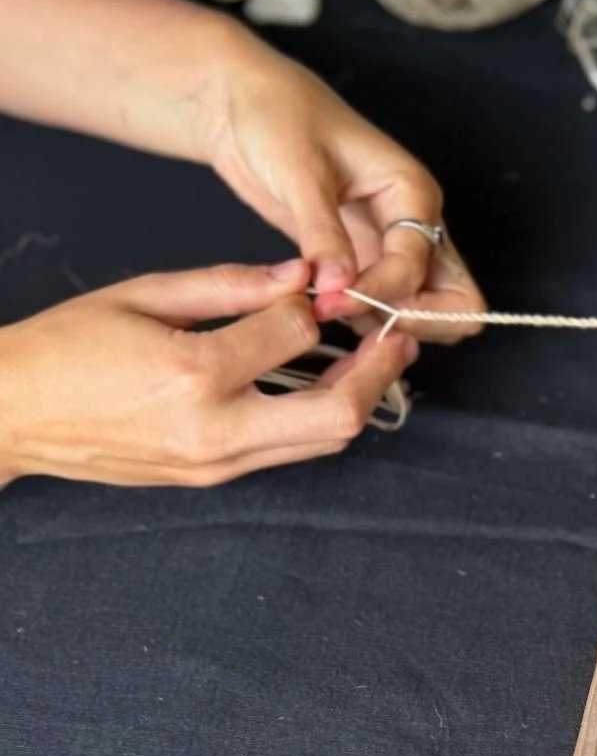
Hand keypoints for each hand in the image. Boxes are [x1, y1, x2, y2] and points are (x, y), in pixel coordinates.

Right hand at [0, 262, 415, 487]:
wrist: (12, 416)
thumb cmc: (66, 348)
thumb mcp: (144, 295)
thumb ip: (228, 285)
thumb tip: (298, 275)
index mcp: (194, 374)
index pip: (294, 335)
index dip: (316, 304)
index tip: (322, 284)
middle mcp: (215, 430)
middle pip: (338, 415)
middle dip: (380, 373)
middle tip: (399, 337)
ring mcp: (216, 465)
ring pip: (321, 443)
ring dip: (357, 400)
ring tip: (375, 359)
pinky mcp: (211, 480)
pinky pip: (286, 452)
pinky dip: (315, 419)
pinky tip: (322, 385)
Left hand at [204, 48, 484, 343]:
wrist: (243, 104)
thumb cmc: (276, 116)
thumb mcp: (299, 170)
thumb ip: (322, 231)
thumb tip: (339, 286)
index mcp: (412, 193)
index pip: (421, 267)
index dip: (382, 292)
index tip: (329, 300)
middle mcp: (413, 225)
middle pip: (455, 298)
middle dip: (415, 321)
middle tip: (356, 322)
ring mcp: (390, 247)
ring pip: (425, 309)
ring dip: (388, 326)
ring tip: (331, 317)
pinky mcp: (362, 261)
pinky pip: (384, 307)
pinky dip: (365, 322)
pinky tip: (323, 313)